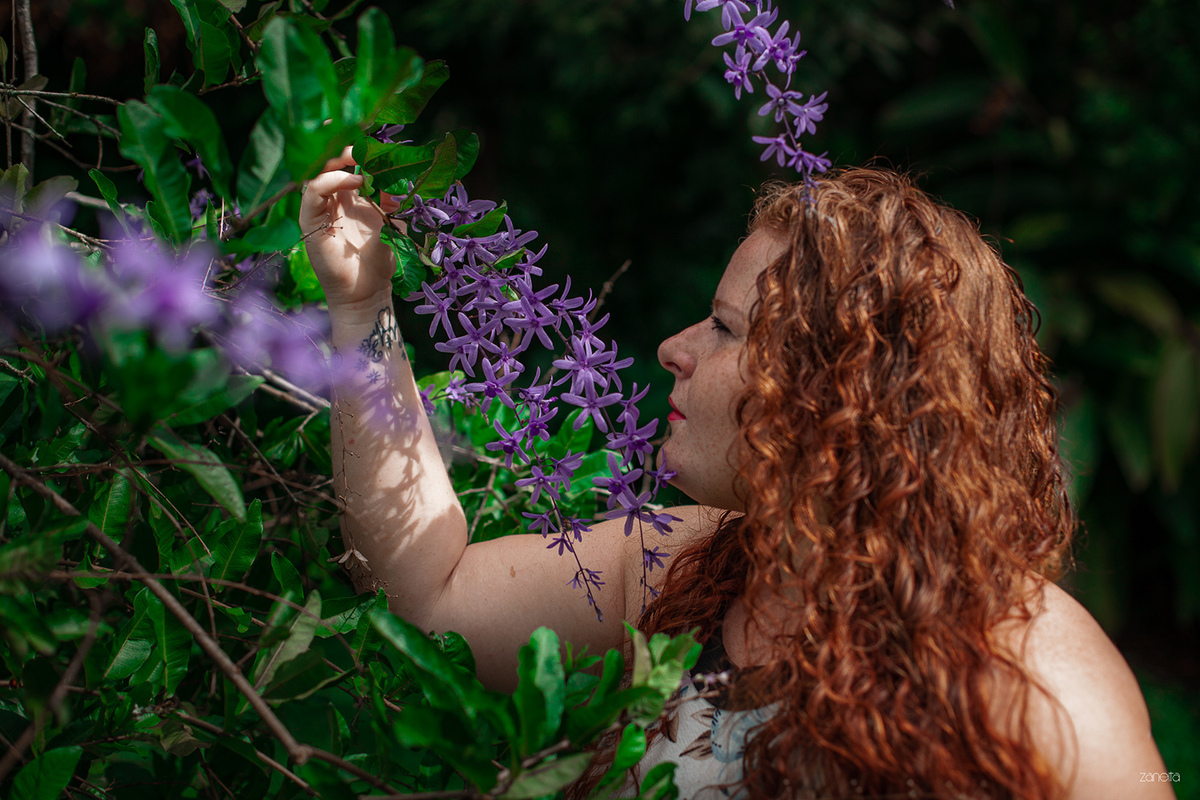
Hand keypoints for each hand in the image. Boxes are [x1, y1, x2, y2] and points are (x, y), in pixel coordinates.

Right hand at [299, 146, 406, 309]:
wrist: (369, 291)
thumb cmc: (381, 259)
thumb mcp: (394, 221)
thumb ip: (394, 197)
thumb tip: (400, 173)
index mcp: (349, 195)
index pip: (343, 161)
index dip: (352, 145)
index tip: (370, 135)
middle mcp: (332, 199)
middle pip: (326, 161)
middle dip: (341, 146)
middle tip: (360, 142)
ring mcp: (319, 210)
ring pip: (316, 171)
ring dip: (335, 159)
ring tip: (356, 156)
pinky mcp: (310, 223)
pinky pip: (313, 193)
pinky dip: (332, 181)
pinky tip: (355, 180)